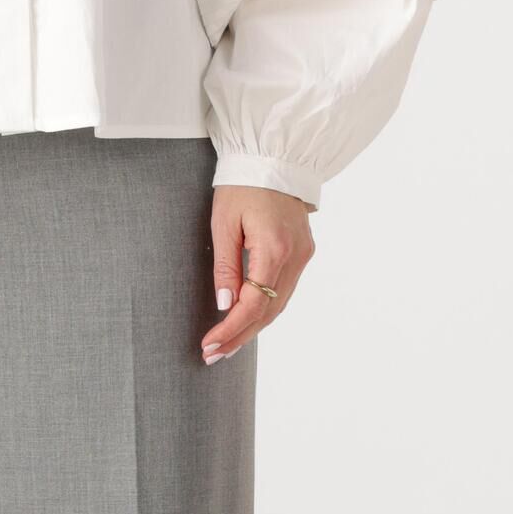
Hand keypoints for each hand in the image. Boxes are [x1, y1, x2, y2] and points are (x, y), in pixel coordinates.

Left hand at [201, 187, 314, 362]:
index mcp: (274, 248)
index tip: (209, 346)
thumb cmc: (242, 186)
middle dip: (240, 336)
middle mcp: (295, 257)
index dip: (231, 330)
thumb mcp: (223, 224)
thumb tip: (226, 306)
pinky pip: (284, 290)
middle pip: (269, 311)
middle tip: (212, 355)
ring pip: (279, 304)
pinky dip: (265, 309)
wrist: (274, 158)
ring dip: (253, 327)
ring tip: (225, 345)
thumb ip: (225, 267)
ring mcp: (303, 255)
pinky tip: (246, 320)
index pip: (254, 304)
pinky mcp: (303, 252)